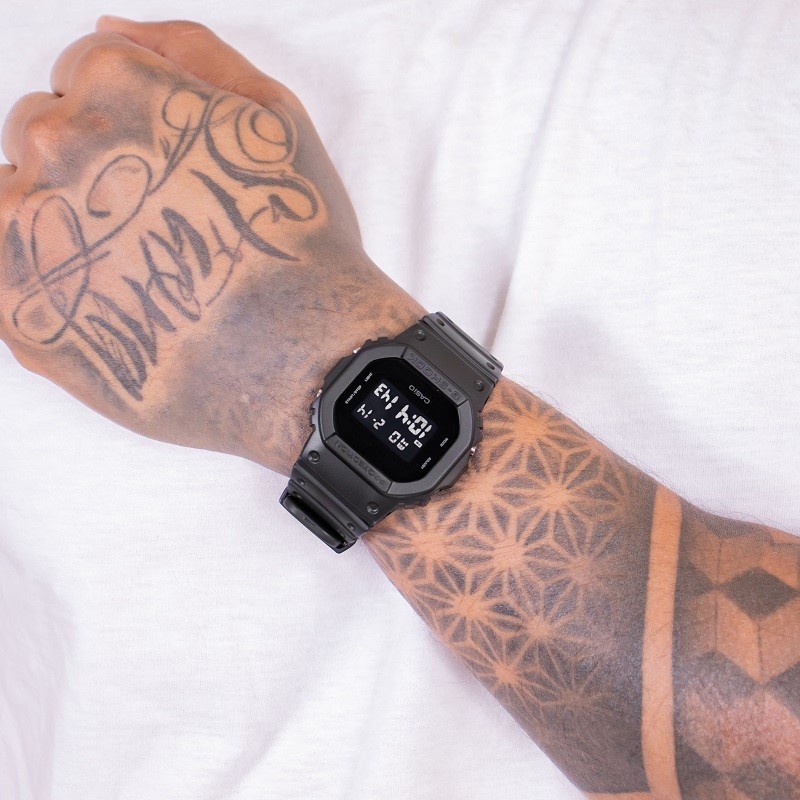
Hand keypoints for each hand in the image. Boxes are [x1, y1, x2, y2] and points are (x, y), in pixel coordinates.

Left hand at [0, 19, 422, 473]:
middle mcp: (58, 146)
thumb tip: (108, 29)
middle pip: (43, 137)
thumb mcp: (274, 118)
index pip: (83, 77)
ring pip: (15, 204)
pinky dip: (44, 283)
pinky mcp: (17, 310)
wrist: (302, 357)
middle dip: (90, 171)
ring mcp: (28, 230)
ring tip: (133, 273)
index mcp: (116, 86)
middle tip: (158, 230)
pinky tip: (106, 302)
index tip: (168, 175)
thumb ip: (190, 52)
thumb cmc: (296, 243)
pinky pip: (3, 275)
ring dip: (61, 226)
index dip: (131, 125)